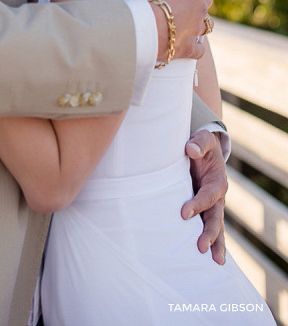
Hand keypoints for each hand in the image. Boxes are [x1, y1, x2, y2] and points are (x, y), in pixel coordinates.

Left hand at [182, 129, 226, 264]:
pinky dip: (210, 241)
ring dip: (214, 243)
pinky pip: (208, 227)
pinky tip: (207, 259)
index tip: (184, 214)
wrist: (203, 150)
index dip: (197, 205)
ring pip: (216, 227)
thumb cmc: (201, 145)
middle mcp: (217, 197)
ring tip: (215, 261)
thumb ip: (199, 143)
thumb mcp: (203, 139)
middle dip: (210, 233)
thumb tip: (191, 149)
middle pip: (216, 218)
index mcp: (217, 181)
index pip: (207, 196)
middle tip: (201, 247)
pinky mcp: (204, 210)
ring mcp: (212, 206)